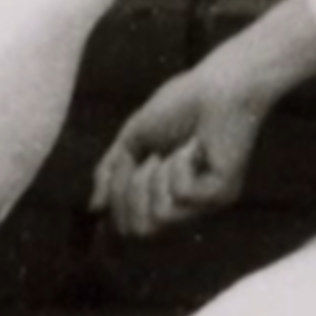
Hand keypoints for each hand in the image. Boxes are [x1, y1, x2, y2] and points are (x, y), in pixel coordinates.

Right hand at [88, 68, 265, 237]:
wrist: (219, 84)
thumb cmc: (180, 105)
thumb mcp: (133, 138)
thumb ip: (111, 172)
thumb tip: (94, 208)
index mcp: (165, 195)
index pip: (129, 227)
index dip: (113, 205)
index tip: (118, 168)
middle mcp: (186, 206)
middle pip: (138, 231)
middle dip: (127, 191)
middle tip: (144, 157)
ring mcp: (205, 203)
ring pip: (158, 217)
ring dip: (153, 178)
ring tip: (168, 152)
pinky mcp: (222, 193)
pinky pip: (182, 196)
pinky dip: (179, 166)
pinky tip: (195, 146)